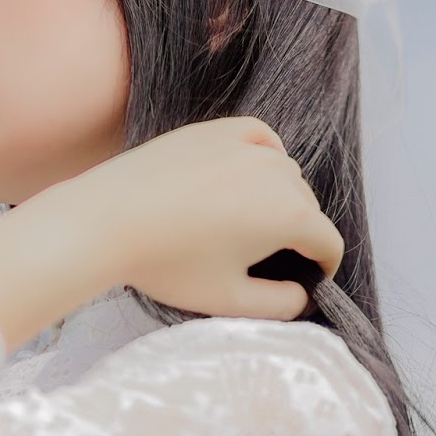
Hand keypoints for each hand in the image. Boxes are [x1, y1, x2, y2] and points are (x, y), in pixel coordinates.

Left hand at [48, 116, 344, 319]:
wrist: (106, 220)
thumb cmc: (167, 264)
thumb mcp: (228, 300)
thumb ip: (279, 305)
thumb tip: (303, 295)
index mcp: (290, 215)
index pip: (328, 244)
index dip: (321, 269)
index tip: (300, 283)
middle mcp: (277, 172)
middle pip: (308, 208)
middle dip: (297, 235)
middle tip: (262, 261)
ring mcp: (245, 145)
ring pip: (285, 173)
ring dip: (279, 197)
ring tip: (246, 225)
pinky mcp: (215, 131)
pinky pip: (260, 137)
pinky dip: (265, 155)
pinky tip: (250, 173)